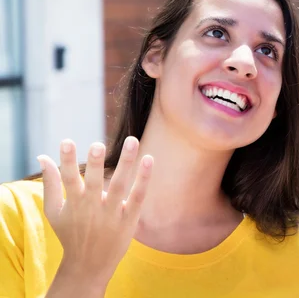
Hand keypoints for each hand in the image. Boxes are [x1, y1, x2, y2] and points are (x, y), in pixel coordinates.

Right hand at [38, 136, 152, 290]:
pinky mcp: (129, 219)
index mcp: (73, 203)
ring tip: (131, 140)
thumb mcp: (54, 211)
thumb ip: (50, 183)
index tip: (66, 141)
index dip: (66, 160)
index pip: (68, 179)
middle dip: (94, 164)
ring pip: (119, 185)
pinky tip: (149, 160)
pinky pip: (137, 196)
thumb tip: (42, 156)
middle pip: (93, 182)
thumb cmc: (71, 233)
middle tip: (97, 144)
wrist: (89, 265)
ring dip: (126, 162)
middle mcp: (92, 207)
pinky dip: (143, 179)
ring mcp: (112, 213)